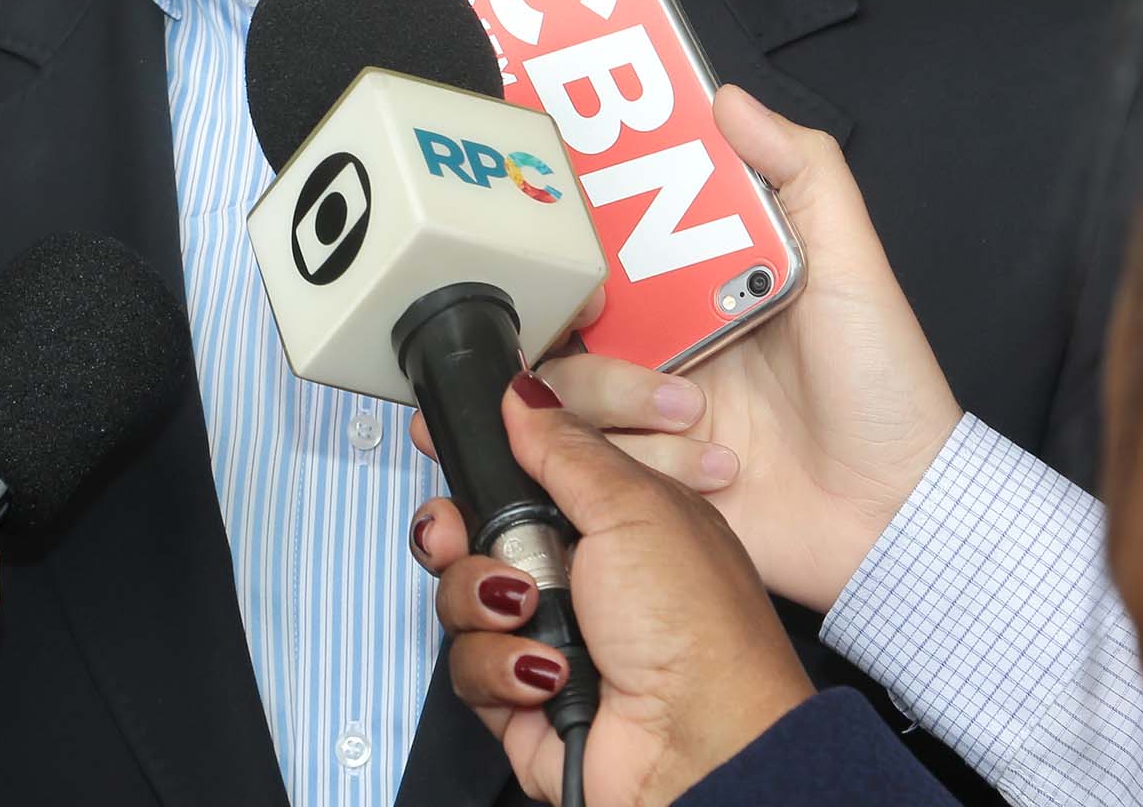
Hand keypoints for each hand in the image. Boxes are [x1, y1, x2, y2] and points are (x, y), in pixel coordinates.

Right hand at [411, 387, 812, 806]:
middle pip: (476, 531)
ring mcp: (547, 634)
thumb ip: (568, 446)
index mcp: (613, 517)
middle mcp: (577, 573)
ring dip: (485, 604)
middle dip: (459, 531)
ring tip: (528, 615)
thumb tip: (523, 393)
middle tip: (460, 534)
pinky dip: (502, 668)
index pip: (524, 472)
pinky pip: (468, 665)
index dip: (481, 462)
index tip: (441, 445)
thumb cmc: (696, 626)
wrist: (701, 748)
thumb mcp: (634, 507)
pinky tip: (547, 676)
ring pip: (461, 597)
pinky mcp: (522, 697)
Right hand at [539, 85, 960, 611]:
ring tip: (697, 410)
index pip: (614, 235)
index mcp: (699, 284)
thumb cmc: (885, 392)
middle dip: (578, 309)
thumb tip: (732, 98)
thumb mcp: (851, 266)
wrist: (893, 518)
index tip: (562, 201)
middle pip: (569, 308)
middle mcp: (662, 341)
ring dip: (626, 394)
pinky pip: (594, 460)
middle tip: (608, 309)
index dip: (581, 218)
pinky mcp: (644, 478)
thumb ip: (803, 173)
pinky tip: (716, 466)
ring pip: (566, 384)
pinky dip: (651, 461)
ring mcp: (648, 412)